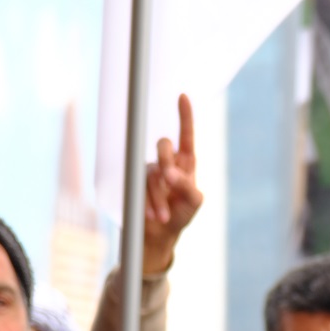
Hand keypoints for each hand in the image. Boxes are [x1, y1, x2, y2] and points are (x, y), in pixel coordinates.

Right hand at [142, 94, 202, 274]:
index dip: (185, 116)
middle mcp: (167, 162)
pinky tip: (154, 217)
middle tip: (170, 181)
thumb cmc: (181, 214)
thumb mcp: (194, 202)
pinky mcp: (136, 182)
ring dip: (158, 196)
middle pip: (163, 144)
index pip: (186, 136)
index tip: (183, 96)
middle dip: (166, 160)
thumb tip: (169, 174)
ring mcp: (150, 171)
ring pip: (151, 170)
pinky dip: (148, 202)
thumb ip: (188, 186)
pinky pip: (139, 184)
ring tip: (165, 217)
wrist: (160, 234)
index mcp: (186, 163)